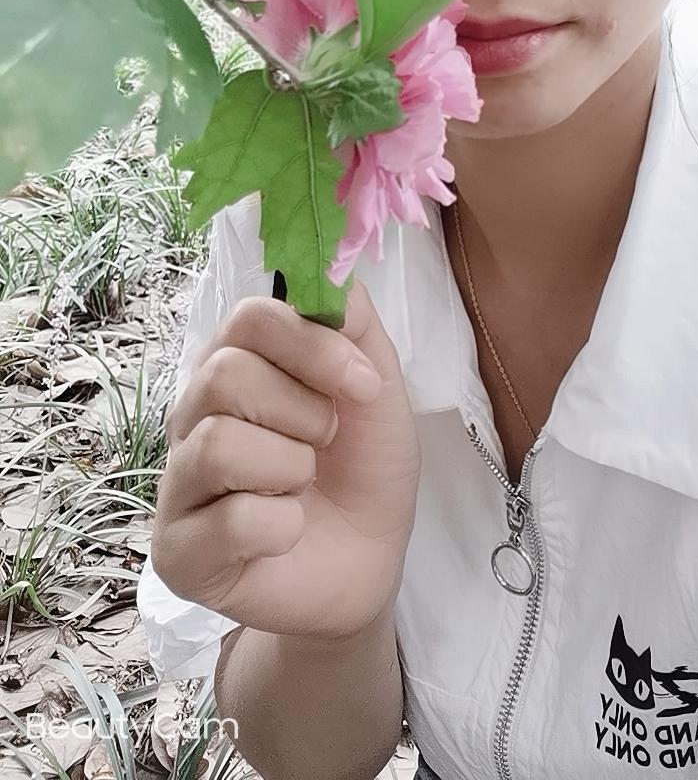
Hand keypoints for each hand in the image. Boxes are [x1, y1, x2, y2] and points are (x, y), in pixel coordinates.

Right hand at [151, 281, 420, 641]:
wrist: (369, 564)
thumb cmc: (364, 468)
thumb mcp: (378, 389)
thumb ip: (354, 326)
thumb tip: (330, 274)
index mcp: (237, 365)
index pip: (249, 317)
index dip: (312, 344)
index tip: (363, 383)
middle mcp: (195, 415)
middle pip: (225, 375)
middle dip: (303, 411)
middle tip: (327, 441)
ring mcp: (179, 484)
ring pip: (218, 445)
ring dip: (291, 467)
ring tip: (304, 486)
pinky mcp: (178, 552)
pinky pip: (228, 519)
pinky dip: (282, 526)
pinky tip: (286, 533)